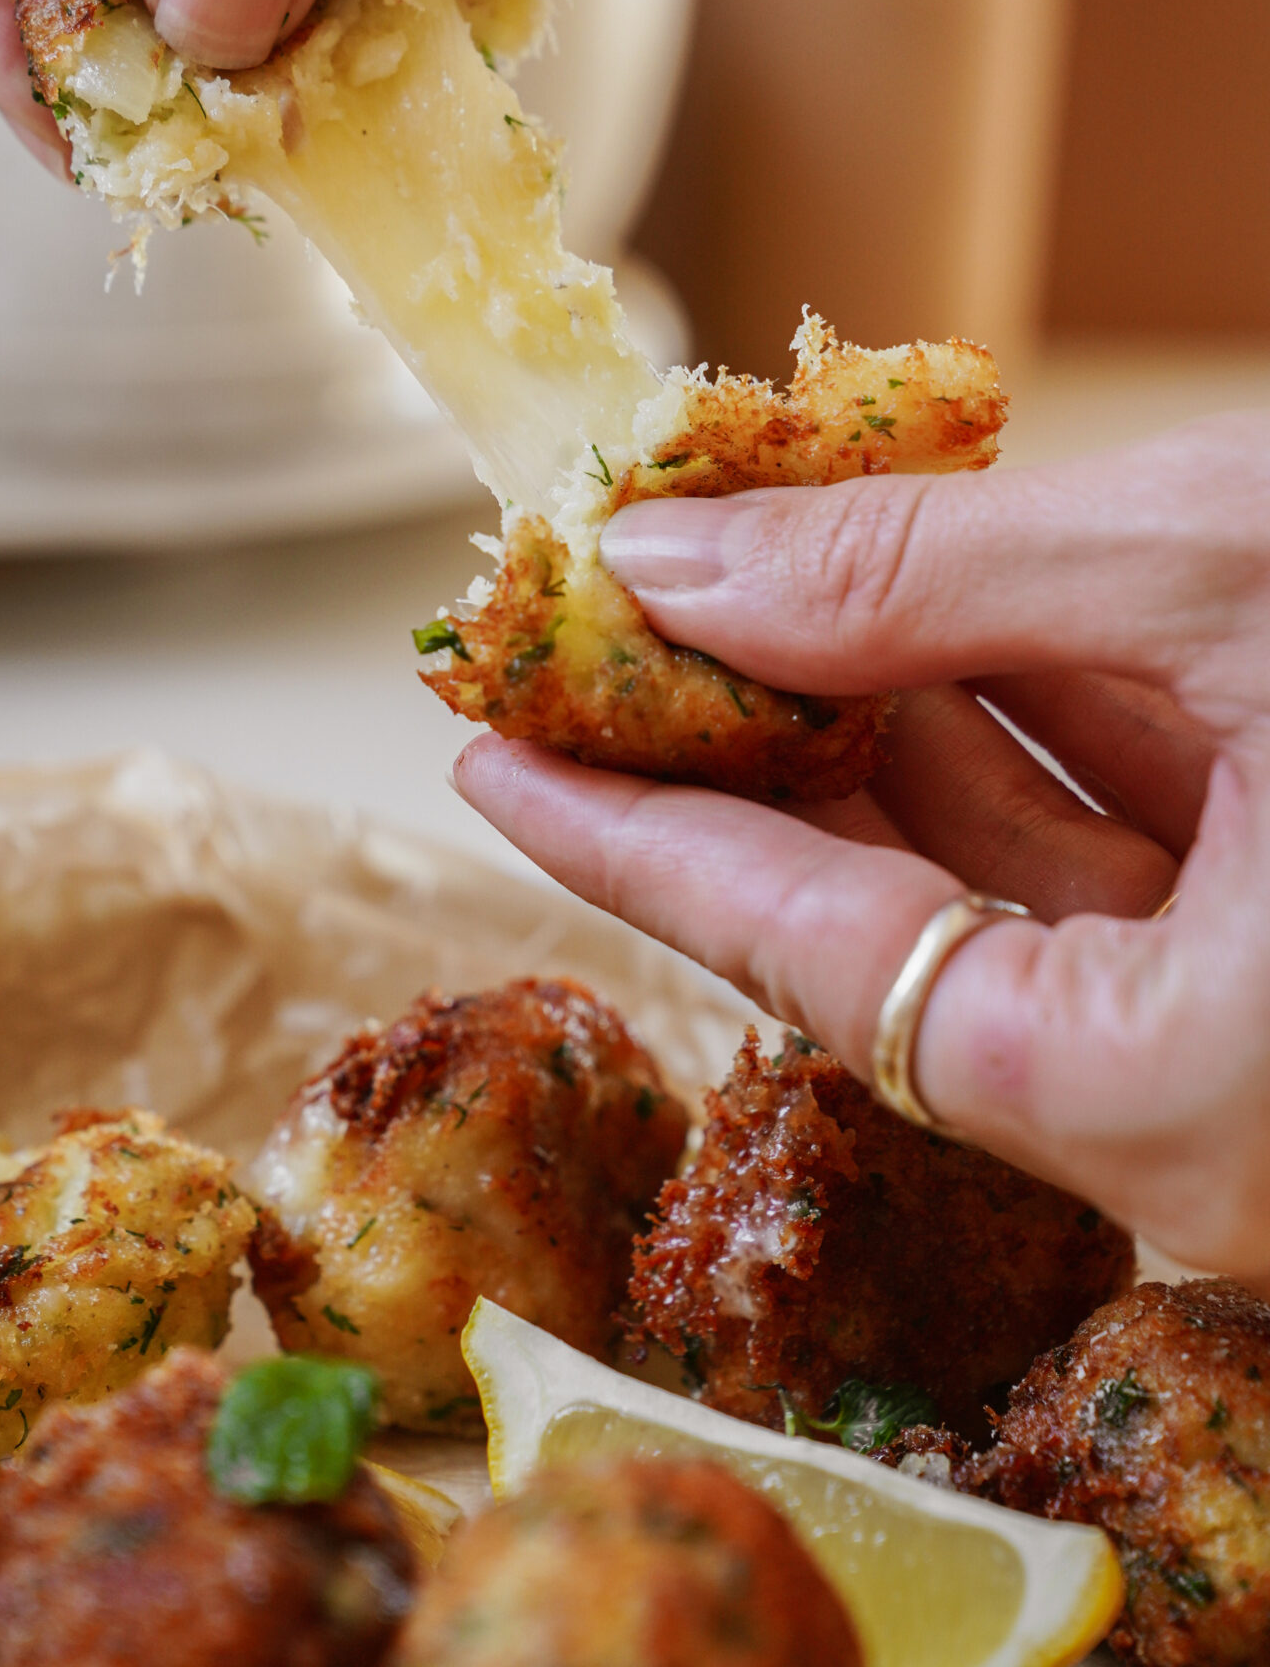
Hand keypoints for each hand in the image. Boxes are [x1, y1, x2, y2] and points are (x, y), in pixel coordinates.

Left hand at [454, 416, 1269, 1293]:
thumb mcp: (1218, 570)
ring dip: (900, 728)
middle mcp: (1222, 1131)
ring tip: (757, 594)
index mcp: (1186, 1101)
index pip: (820, 963)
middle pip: (906, 937)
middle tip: (614, 645)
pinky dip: (1041, 736)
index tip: (497, 756)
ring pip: (1023, 896)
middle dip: (762, 763)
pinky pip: (1135, 871)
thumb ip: (924, 576)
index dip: (638, 839)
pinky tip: (949, 617)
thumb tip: (672, 565)